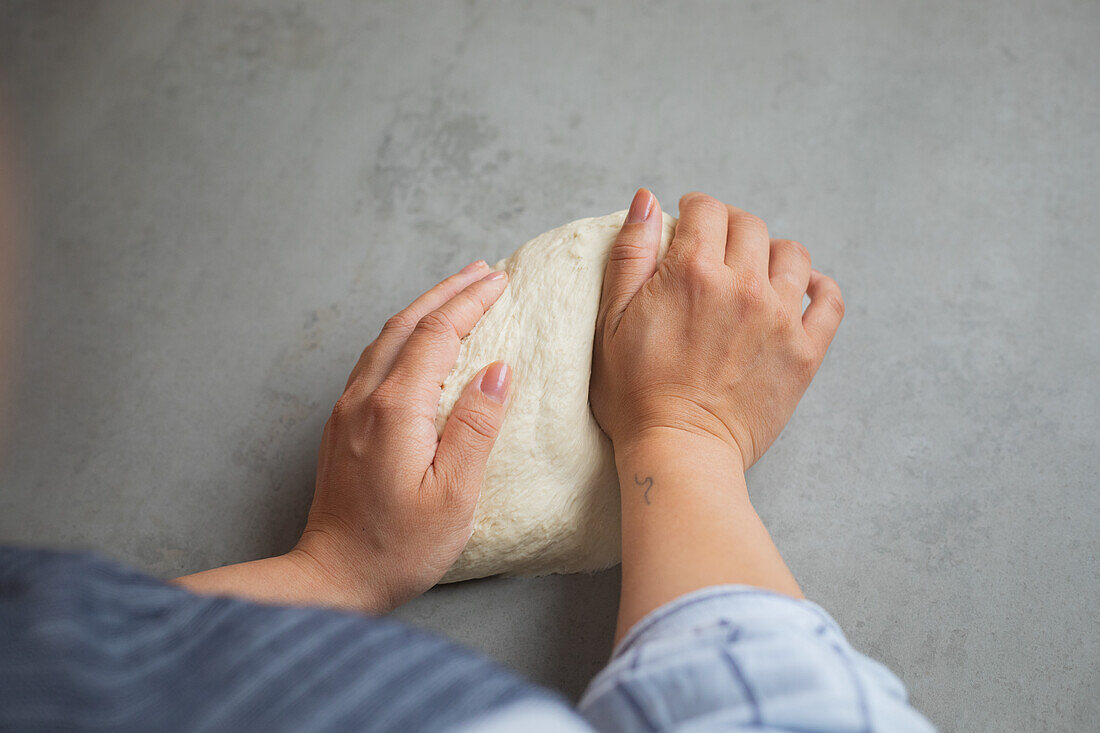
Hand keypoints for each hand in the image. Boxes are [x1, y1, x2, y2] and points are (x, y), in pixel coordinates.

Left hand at [293, 261, 512, 611]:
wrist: (332, 576)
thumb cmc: (398, 546)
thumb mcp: (454, 495)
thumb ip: (476, 427)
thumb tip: (498, 370)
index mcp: (396, 410)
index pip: (438, 334)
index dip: (471, 303)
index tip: (501, 281)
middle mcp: (365, 398)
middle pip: (408, 324)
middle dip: (448, 292)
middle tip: (484, 271)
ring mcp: (347, 409)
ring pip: (387, 338)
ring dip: (423, 308)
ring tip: (455, 292)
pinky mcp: (342, 425)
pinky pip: (375, 359)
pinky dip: (404, 334)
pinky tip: (418, 339)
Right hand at [591, 190, 843, 469]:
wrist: (679, 452)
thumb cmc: (634, 395)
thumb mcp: (609, 321)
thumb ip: (630, 254)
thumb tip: (648, 200)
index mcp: (692, 272)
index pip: (707, 209)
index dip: (694, 210)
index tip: (689, 225)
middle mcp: (743, 286)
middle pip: (750, 226)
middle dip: (729, 228)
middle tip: (715, 251)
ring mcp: (780, 318)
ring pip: (792, 254)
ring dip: (771, 253)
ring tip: (753, 273)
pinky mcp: (805, 352)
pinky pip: (829, 301)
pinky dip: (819, 286)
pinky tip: (802, 289)